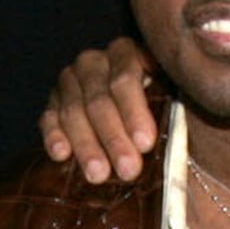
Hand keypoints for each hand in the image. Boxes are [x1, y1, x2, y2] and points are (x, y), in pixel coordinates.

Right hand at [34, 38, 161, 183]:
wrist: (133, 118)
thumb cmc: (160, 111)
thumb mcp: (172, 101)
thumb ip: (172, 109)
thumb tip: (180, 134)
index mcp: (127, 53)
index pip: (125, 78)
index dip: (134, 111)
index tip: (145, 143)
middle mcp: (95, 62)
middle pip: (99, 99)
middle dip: (113, 137)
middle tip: (127, 169)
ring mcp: (70, 81)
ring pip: (73, 111)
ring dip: (87, 145)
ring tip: (98, 175)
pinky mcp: (52, 103)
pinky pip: (49, 117)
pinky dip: (53, 136)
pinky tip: (61, 155)